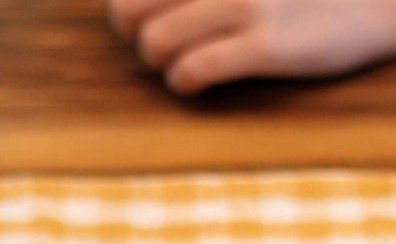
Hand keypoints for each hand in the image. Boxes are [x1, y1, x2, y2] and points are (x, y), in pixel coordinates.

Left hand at [108, 0, 395, 93]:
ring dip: (160, 62)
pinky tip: (199, 83)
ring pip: (154, 43)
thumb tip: (139, 8)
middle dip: (135, 34)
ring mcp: (247, 6)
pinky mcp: (268, 47)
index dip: (128, 4)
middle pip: (131, 10)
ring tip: (182, 65)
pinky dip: (184, 83)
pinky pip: (192, 72)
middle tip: (159, 45)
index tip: (142, 16)